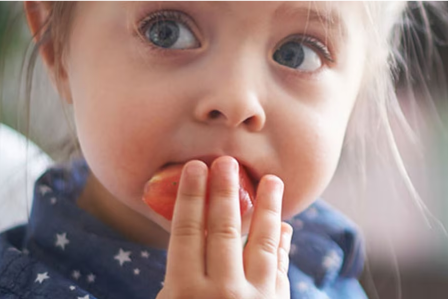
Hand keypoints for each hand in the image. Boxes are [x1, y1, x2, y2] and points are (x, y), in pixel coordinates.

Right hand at [157, 156, 292, 298]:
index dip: (191, 196)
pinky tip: (284, 226)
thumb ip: (178, 276)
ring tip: (272, 180)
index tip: (196, 166)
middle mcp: (222, 291)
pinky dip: (282, 244)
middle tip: (227, 161)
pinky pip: (280, 268)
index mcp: (185, 289)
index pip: (187, 231)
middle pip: (224, 230)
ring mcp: (254, 298)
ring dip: (268, 207)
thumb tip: (197, 234)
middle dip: (225, 191)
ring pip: (263, 243)